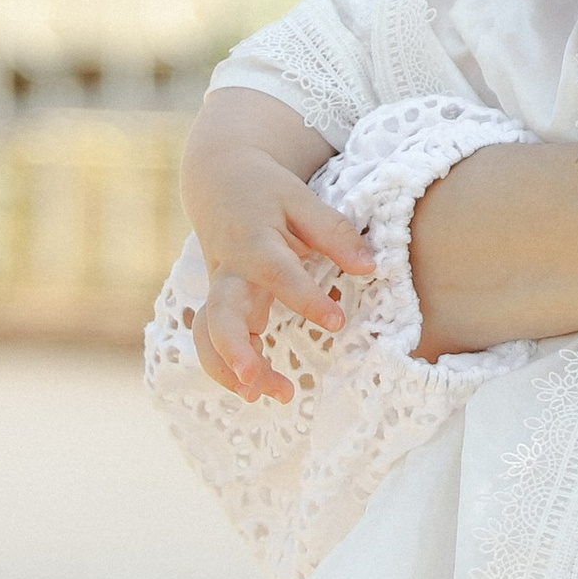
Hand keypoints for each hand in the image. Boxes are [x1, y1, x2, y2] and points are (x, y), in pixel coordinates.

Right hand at [193, 169, 374, 402]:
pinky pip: (212, 342)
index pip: (277, 273)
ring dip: (228, 369)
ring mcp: (220, 292)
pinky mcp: (221, 306)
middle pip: (219, 313)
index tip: (337, 323)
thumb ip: (334, 232)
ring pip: (208, 335)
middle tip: (253, 379)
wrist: (218, 182)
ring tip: (263, 396)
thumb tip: (369, 266)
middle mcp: (230, 272)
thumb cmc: (266, 192)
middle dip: (233, 348)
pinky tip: (257, 391)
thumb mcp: (301, 199)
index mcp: (254, 242)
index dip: (305, 299)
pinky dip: (227, 369)